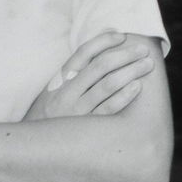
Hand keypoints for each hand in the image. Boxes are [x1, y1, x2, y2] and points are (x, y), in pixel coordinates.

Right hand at [25, 30, 152, 119]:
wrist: (34, 145)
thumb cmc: (50, 114)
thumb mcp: (53, 90)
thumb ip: (74, 72)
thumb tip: (99, 47)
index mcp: (58, 81)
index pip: (83, 53)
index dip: (104, 41)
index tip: (122, 36)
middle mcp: (66, 93)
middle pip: (100, 66)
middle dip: (125, 55)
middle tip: (143, 50)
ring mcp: (76, 110)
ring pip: (107, 85)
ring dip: (131, 71)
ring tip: (147, 65)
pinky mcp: (86, 128)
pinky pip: (109, 108)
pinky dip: (125, 95)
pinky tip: (137, 86)